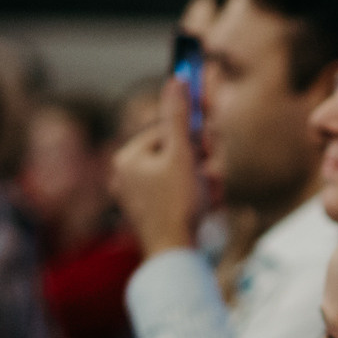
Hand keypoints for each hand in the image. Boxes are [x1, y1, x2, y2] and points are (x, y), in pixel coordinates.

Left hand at [111, 79, 205, 256]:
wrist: (176, 257)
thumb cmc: (177, 206)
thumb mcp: (182, 155)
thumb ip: (179, 117)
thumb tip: (176, 79)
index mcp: (127, 157)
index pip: (168, 132)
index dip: (194, 140)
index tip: (209, 147)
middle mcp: (126, 174)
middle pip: (175, 153)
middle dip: (200, 163)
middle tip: (211, 174)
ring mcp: (138, 196)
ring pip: (181, 174)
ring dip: (203, 181)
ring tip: (209, 196)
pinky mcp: (151, 213)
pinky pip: (179, 194)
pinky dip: (196, 197)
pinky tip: (205, 207)